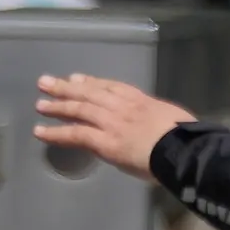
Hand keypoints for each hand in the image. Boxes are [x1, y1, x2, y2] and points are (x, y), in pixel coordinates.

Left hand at [33, 74, 195, 181]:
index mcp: (143, 102)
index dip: (93, 82)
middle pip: (91, 93)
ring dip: (58, 105)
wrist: (184, 150)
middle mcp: (123, 107)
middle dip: (67, 87)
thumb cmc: (188, 140)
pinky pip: (75, 134)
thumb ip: (161, 121)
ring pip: (79, 109)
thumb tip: (157, 127)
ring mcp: (111, 123)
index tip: (79, 78)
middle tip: (46, 82)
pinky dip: (56, 132)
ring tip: (40, 104)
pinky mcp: (104, 141)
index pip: (113, 87)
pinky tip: (40, 132)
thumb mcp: (176, 120)